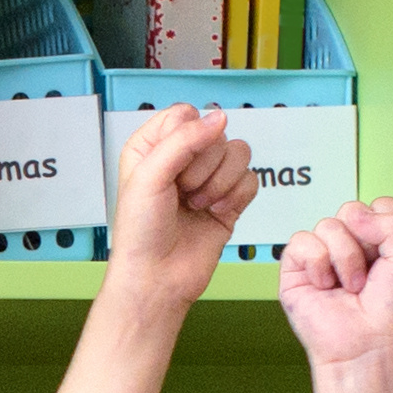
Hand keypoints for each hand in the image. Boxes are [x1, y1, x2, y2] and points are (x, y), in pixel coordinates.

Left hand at [108, 101, 261, 286]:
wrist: (157, 278)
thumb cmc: (141, 231)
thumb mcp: (150, 175)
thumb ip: (184, 140)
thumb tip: (220, 116)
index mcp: (153, 146)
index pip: (185, 114)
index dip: (186, 136)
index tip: (173, 164)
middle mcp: (182, 159)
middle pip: (216, 134)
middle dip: (203, 166)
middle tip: (183, 192)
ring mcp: (208, 179)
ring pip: (239, 153)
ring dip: (221, 182)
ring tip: (197, 205)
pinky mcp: (229, 200)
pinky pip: (251, 179)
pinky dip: (236, 197)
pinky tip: (215, 213)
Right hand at [267, 197, 392, 379]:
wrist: (371, 349)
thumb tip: (356, 212)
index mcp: (383, 246)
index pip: (377, 207)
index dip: (382, 221)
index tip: (389, 250)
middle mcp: (354, 251)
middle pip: (351, 210)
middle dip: (363, 241)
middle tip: (369, 275)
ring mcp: (325, 260)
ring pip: (327, 225)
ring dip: (345, 257)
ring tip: (351, 287)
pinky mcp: (297, 272)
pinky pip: (300, 241)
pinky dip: (317, 261)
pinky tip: (327, 285)